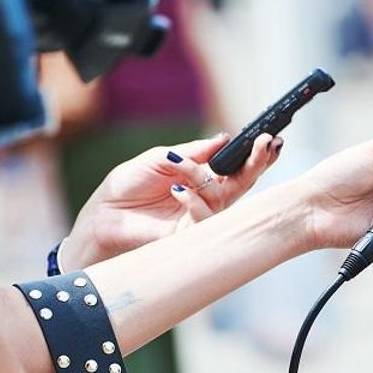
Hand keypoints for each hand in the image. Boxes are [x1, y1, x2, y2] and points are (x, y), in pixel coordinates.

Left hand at [67, 132, 280, 267]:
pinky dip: (194, 201)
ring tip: (187, 167)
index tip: (269, 137)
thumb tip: (224, 139)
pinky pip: (204, 218)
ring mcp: (201, 215)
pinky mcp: (190, 235)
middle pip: (244, 181)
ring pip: (226, 197)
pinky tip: (179, 190)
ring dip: (210, 177)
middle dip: (257, 162)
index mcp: (203, 177)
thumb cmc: (128, 186)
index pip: (237, 166)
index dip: (255, 154)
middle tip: (266, 144)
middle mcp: (208, 197)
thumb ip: (194, 151)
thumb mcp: (160, 158)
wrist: (103, 216)